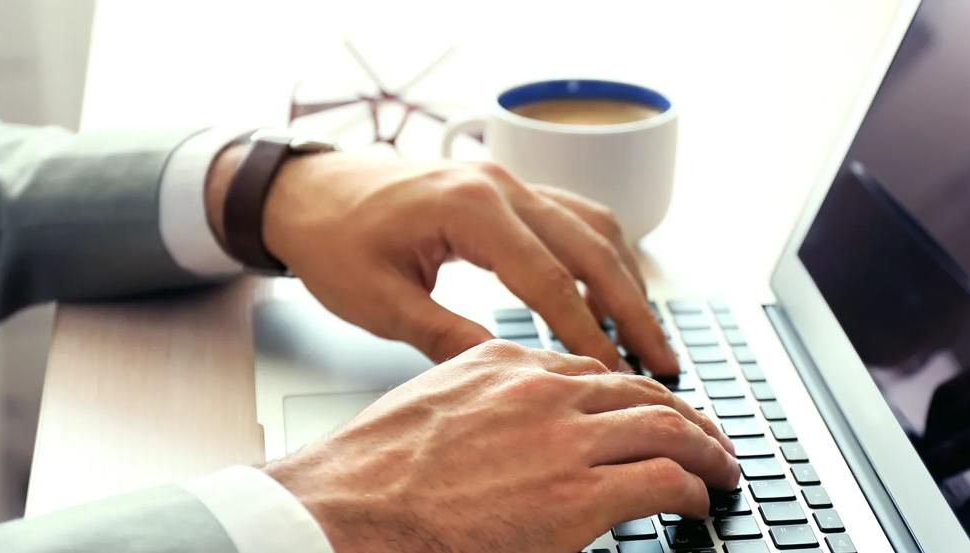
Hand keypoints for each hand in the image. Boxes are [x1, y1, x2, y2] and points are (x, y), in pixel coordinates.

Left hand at [206, 147, 676, 373]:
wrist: (306, 190)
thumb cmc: (332, 241)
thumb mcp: (379, 302)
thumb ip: (447, 336)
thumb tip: (510, 375)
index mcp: (469, 209)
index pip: (549, 281)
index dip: (588, 334)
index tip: (615, 375)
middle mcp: (500, 185)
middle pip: (592, 248)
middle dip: (633, 309)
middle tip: (662, 359)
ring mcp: (507, 180)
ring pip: (593, 226)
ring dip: (626, 280)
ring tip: (646, 334)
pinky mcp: (506, 187)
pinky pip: (574, 216)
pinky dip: (602, 255)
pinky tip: (612, 291)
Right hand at [263, 340, 738, 552]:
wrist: (340, 515)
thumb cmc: (370, 476)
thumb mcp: (430, 406)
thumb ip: (482, 403)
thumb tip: (510, 432)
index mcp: (504, 362)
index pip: (593, 369)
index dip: (633, 394)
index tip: (650, 410)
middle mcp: (542, 390)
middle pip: (640, 390)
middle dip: (685, 415)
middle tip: (708, 438)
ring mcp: (564, 439)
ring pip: (666, 426)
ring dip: (705, 448)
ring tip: (721, 468)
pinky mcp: (579, 495)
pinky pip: (663, 480)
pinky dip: (693, 488)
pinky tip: (699, 501)